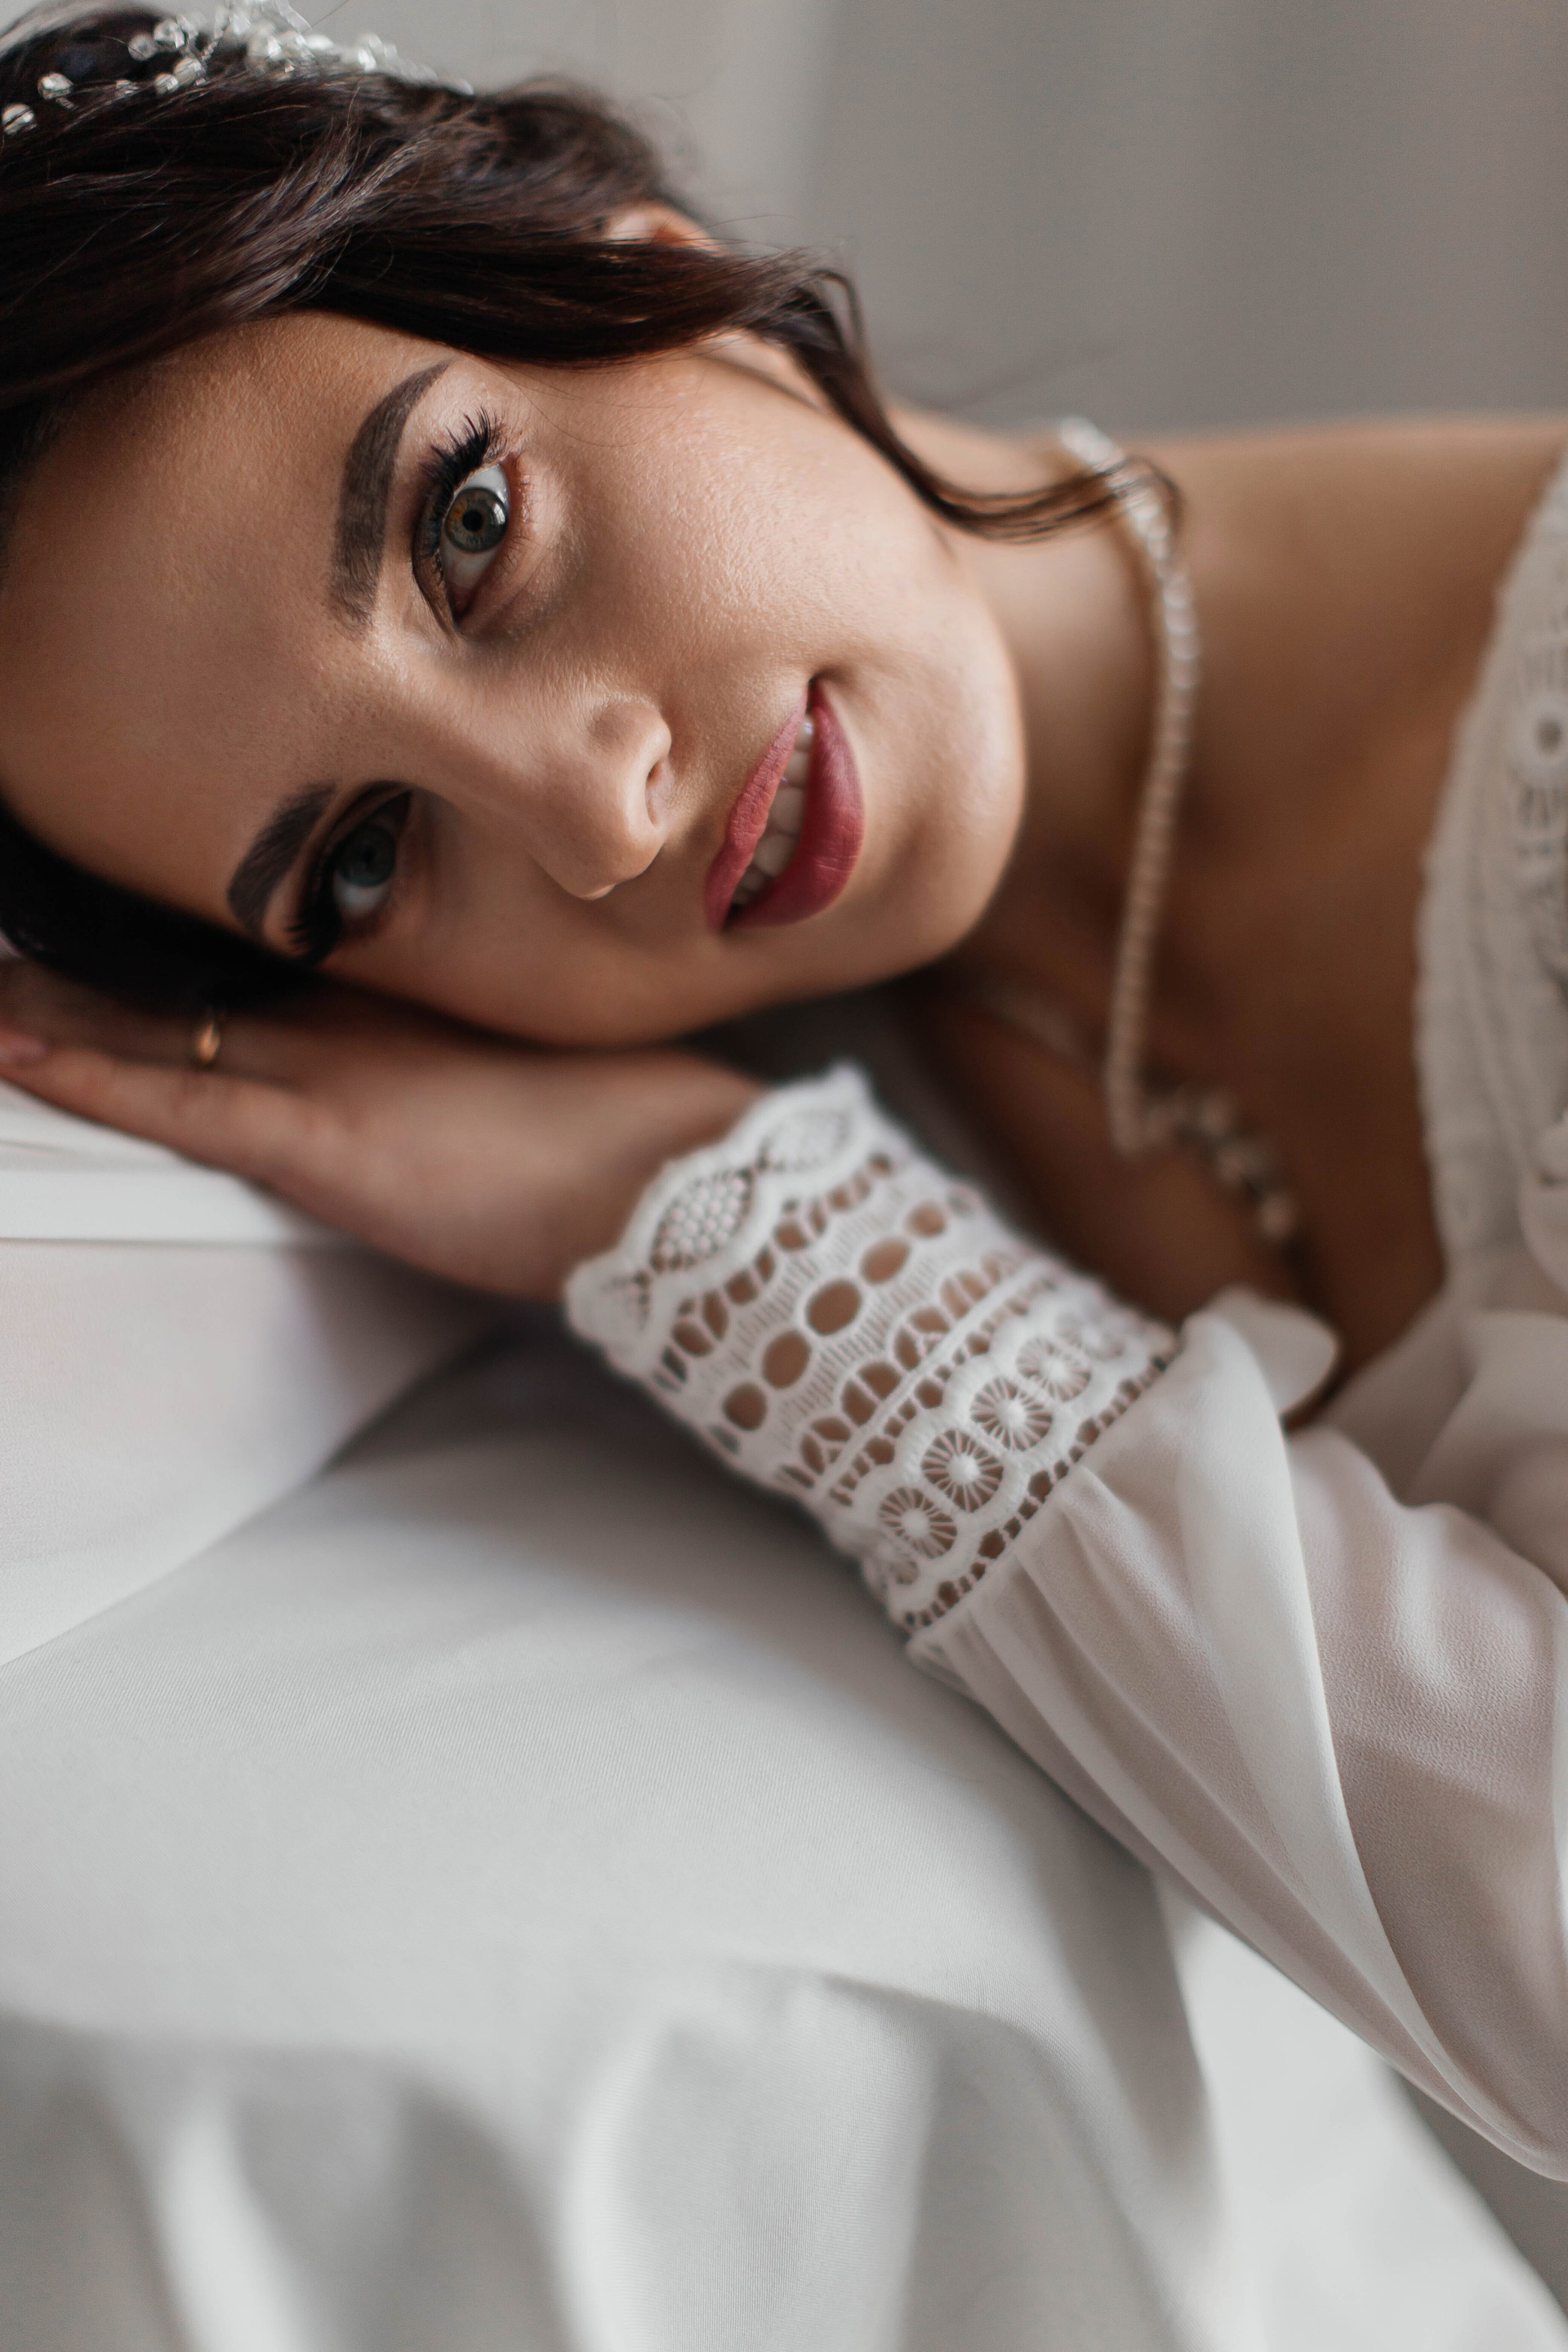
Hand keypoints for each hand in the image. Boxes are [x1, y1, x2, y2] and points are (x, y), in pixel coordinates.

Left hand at [0, 965, 759, 1299]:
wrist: (678, 1183)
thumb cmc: (633, 1142)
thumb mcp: (536, 1083)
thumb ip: (465, 1067)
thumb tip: (442, 1087)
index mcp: (402, 1003)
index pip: (256, 959)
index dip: (168, 940)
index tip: (107, 918)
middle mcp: (352, 1018)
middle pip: (190, 977)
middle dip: (87, 960)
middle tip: (9, 932)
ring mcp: (335, 1070)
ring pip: (162, 1023)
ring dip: (57, 1006)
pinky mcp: (326, 1139)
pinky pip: (180, 1099)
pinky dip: (91, 1073)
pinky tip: (14, 1049)